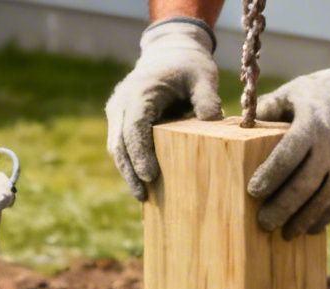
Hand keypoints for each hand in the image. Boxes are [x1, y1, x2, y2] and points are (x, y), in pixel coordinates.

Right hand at [106, 18, 223, 200]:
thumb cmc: (189, 65)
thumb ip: (207, 97)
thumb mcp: (203, 75)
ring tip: (142, 197)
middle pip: (119, 143)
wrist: (169, 51)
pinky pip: (121, 146)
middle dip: (130, 171)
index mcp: (141, 91)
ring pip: (116, 147)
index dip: (140, 153)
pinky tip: (143, 184)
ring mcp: (118, 112)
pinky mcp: (121, 120)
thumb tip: (214, 121)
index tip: (150, 176)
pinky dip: (130, 164)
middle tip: (143, 197)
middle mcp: (122, 102)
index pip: (134, 127)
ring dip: (127, 171)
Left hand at [249, 59, 329, 237]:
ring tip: (284, 234)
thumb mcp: (290, 94)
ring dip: (302, 219)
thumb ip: (265, 111)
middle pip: (305, 183)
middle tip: (263, 224)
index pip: (288, 154)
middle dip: (283, 206)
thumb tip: (236, 128)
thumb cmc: (314, 98)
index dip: (271, 175)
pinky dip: (322, 218)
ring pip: (322, 198)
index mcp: (311, 123)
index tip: (253, 192)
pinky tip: (307, 229)